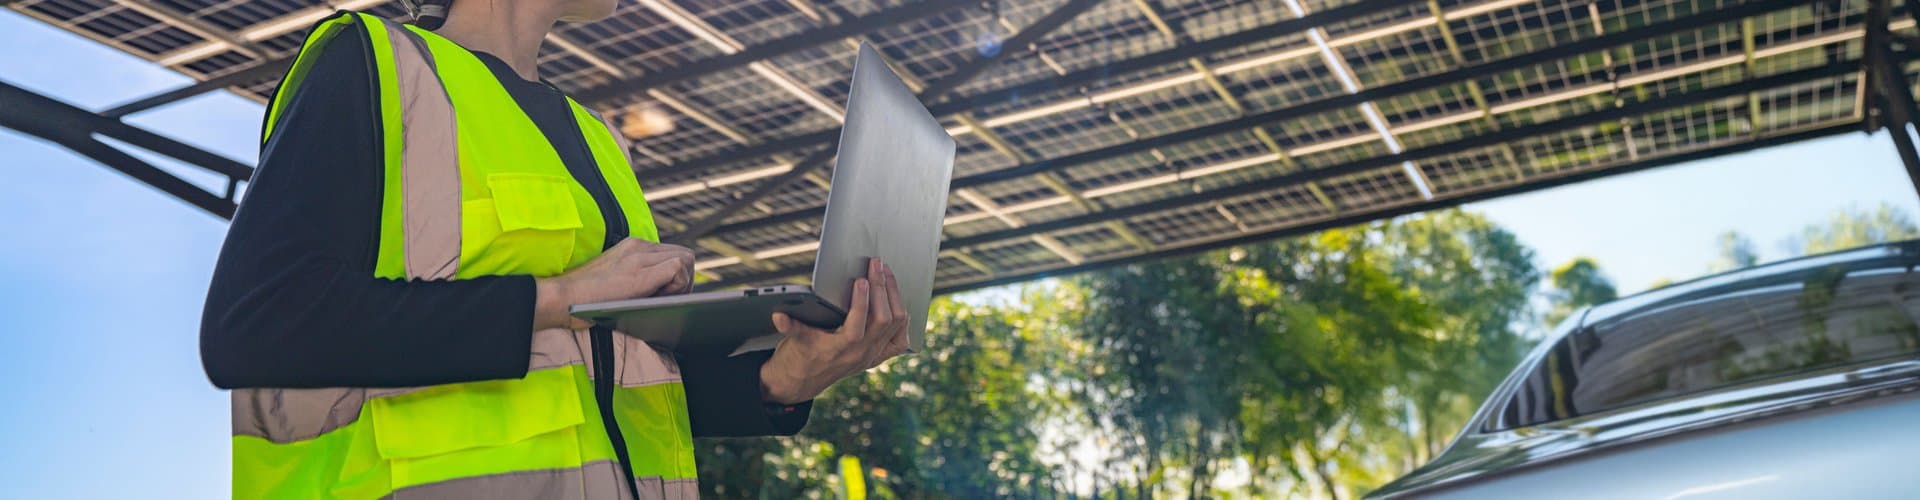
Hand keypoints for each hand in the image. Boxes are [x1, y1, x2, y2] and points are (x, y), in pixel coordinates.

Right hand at [532, 238, 694, 329]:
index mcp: (633, 246)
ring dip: (682, 283)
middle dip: (685, 279)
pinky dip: (677, 286)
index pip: (673, 253)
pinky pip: (678, 268)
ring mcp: (640, 258)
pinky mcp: (640, 274)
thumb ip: (637, 275)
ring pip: (685, 259)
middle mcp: (639, 246)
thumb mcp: (615, 278)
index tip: (666, 294)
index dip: (678, 275)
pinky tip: (659, 299)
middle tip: (670, 299)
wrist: (561, 298)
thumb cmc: (584, 298)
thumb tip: (662, 289)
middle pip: (685, 255)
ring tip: (663, 299)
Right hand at [759, 257, 910, 403]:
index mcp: (840, 350)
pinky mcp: (878, 356)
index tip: (861, 280)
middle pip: (883, 319)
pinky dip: (902, 318)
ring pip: (897, 324)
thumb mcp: (793, 341)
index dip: (861, 302)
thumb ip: (789, 327)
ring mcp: (872, 355)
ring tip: (886, 273)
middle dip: (881, 288)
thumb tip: (778, 316)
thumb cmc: (797, 357)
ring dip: (894, 296)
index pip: (858, 326)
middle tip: (876, 265)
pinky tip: (896, 299)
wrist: (802, 381)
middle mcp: (861, 354)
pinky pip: (900, 338)